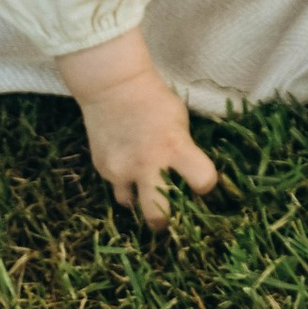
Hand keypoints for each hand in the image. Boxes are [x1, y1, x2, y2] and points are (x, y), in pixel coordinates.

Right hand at [58, 27, 218, 227]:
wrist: (112, 87)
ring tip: (143, 188)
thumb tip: (188, 176)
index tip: (201, 183)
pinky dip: (123, 180)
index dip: (205, 184)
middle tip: (167, 220)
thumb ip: (183, 150)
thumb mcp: (179, 121)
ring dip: (139, 199)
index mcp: (175, 147)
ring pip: (130, 204)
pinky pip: (117, 185)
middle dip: (164, 221)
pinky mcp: (102, 169)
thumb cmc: (154, 100)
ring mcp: (121, 169)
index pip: (203, 180)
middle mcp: (147, 164)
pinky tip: (126, 163)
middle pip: (157, 215)